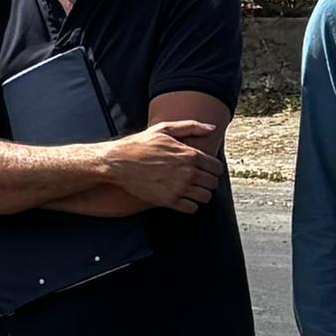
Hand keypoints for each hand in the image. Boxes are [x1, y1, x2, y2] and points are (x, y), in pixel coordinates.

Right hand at [97, 120, 222, 212]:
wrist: (118, 162)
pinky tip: (182, 197)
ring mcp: (179, 188)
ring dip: (200, 193)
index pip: (217, 168)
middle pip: (213, 183)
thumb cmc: (140, 144)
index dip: (213, 168)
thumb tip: (212, 127)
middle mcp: (188, 173)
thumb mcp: (164, 129)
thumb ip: (191, 127)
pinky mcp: (168, 200)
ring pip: (205, 197)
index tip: (205, 169)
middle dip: (207, 181)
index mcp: (190, 155)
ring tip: (191, 189)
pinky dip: (190, 204)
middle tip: (197, 179)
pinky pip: (192, 208)